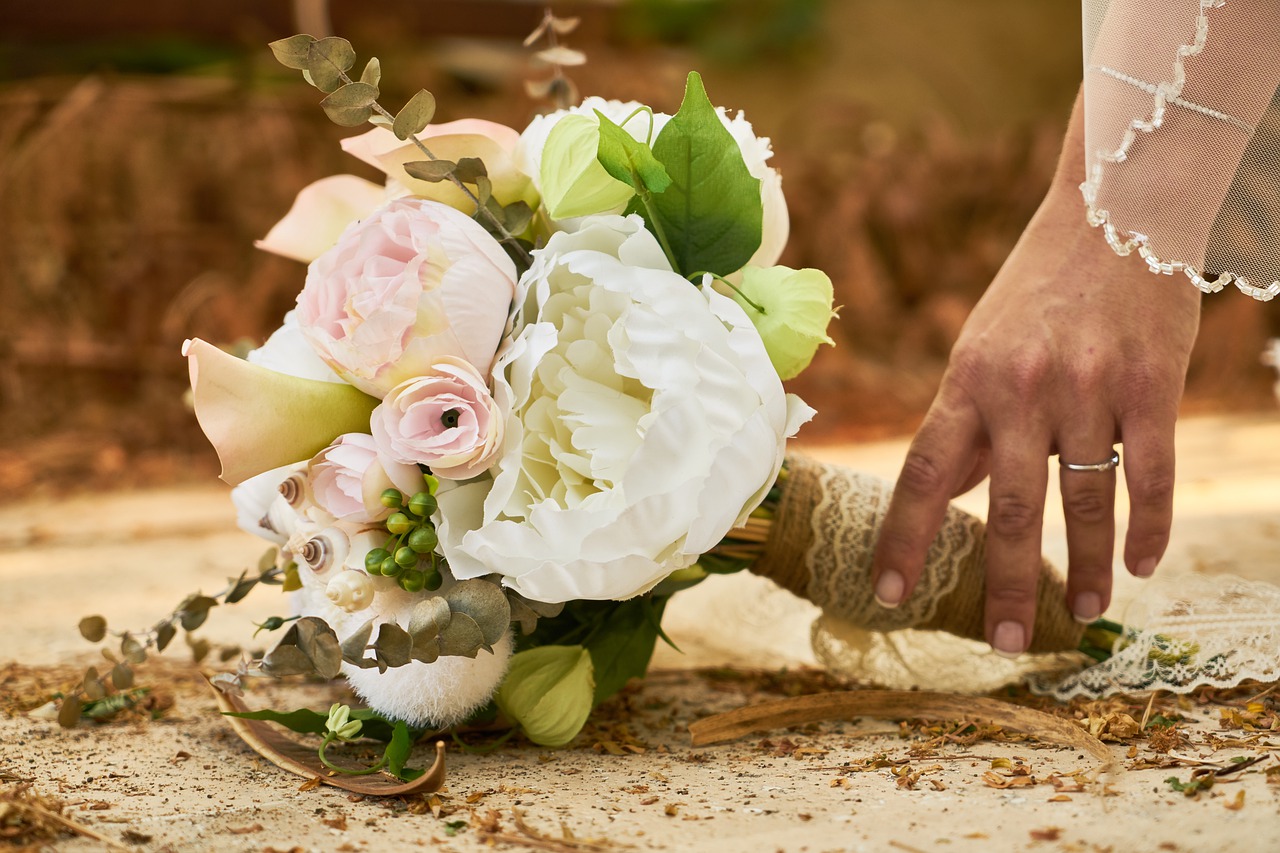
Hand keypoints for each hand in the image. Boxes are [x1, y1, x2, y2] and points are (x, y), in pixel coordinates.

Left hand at [870, 182, 1200, 654]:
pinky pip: (1150, 471)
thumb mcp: (981, 351)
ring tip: (1083, 613)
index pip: (922, 475)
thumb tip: (942, 494)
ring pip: (1084, 500)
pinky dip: (1148, 526)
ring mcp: (1087, 388)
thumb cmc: (1037, 292)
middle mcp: (1021, 390)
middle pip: (1006, 507)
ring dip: (1084, 566)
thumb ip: (966, 425)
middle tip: (1005, 641)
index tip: (888, 593)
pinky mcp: (1150, 383)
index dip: (903, 539)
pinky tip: (1142, 564)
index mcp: (966, 384)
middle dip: (1003, 582)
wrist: (1112, 214)